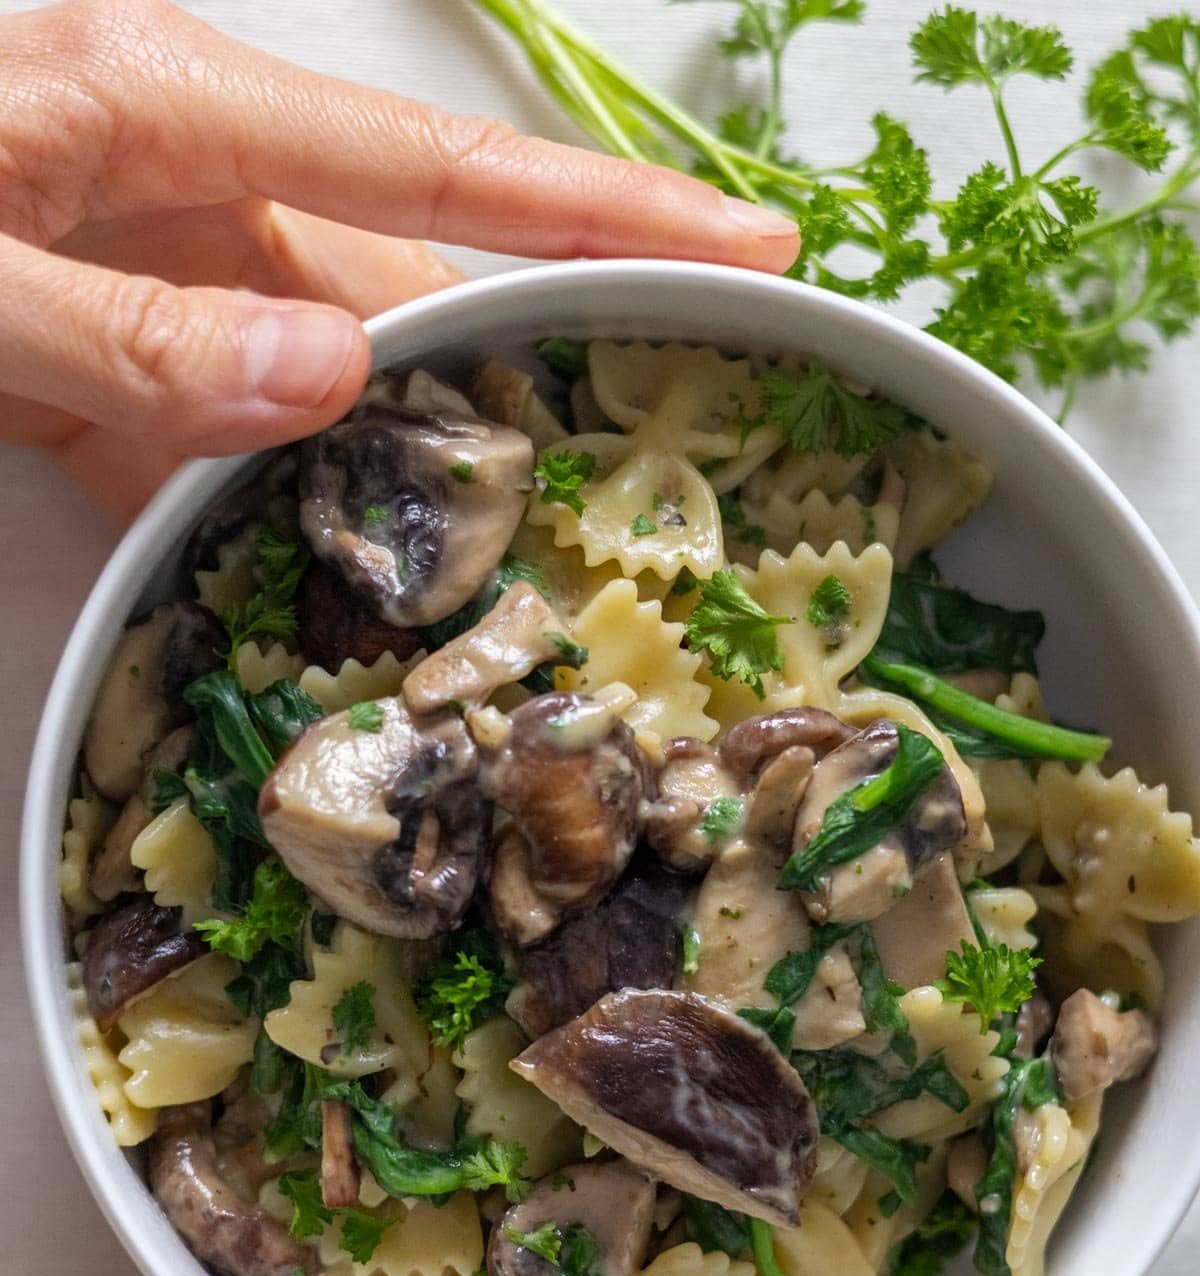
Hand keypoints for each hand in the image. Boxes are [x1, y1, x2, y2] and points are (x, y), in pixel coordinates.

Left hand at [0, 0, 798, 519]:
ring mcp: (148, 270)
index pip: (436, 173)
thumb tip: (329, 380)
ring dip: (408, 466)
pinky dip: (269, 508)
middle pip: (412, 279)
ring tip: (533, 547)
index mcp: (167, 107)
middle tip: (689, 433)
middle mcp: (186, 178)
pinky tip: (330, 574)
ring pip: (327, 377)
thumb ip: (127, 326)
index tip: (747, 251)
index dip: (601, 217)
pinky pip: (222, 434)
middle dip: (543, 354)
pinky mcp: (102, 355)